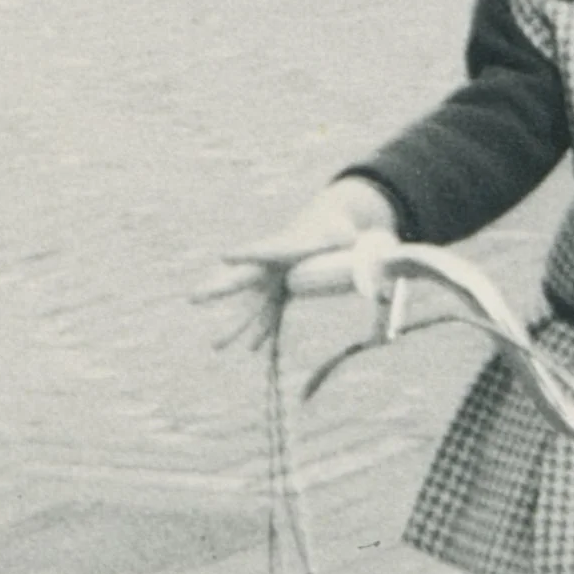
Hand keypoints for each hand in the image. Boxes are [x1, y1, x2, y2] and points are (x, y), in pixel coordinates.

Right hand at [203, 180, 397, 341]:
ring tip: (216, 347)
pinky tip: (253, 349)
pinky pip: (270, 316)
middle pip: (243, 280)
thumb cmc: (337, 229)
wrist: (328, 223)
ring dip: (236, 328)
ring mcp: (274, 281)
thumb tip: (380, 273)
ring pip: (252, 308)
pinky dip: (263, 332)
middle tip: (194, 298)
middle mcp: (273, 266)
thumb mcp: (349, 236)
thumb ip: (358, 250)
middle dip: (220, 290)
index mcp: (287, 245)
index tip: (225, 255)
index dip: (245, 254)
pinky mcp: (281, 292)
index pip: (264, 250)